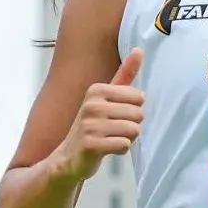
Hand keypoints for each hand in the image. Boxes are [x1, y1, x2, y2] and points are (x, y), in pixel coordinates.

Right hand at [54, 48, 144, 182]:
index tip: (115, 116)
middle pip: (138, 114)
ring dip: (127, 139)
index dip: (133, 110)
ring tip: (109, 139)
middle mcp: (91, 105)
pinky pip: (124, 145)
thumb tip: (140, 50)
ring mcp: (90, 125)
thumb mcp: (104, 98)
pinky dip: (120, 150)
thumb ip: (124, 75)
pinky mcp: (91, 144)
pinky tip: (106, 149)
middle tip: (112, 130)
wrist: (67, 158)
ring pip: (133, 130)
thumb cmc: (92, 126)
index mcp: (96, 90)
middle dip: (131, 126)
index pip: (139, 97)